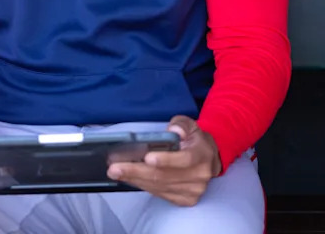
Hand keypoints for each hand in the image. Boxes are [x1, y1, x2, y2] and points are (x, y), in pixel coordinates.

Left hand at [107, 115, 221, 206]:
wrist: (209, 160)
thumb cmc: (194, 140)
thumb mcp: (191, 125)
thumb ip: (182, 124)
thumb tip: (174, 130)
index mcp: (202, 155)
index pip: (184, 159)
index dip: (166, 160)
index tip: (147, 158)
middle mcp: (199, 176)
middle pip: (165, 176)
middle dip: (137, 172)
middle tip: (114, 168)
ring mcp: (193, 191)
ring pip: (159, 186)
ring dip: (135, 180)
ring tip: (116, 173)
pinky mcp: (185, 200)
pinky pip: (160, 194)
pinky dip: (142, 186)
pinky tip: (129, 179)